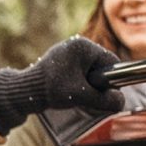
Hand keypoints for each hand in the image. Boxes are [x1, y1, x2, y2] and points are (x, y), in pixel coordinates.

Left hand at [0, 36, 124, 134]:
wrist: (24, 92)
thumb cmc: (52, 90)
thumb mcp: (82, 96)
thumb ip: (105, 99)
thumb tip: (121, 101)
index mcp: (84, 46)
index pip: (111, 62)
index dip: (112, 81)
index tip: (105, 94)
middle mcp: (76, 44)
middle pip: (100, 66)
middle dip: (98, 83)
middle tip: (87, 97)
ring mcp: (67, 52)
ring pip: (89, 71)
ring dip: (87, 85)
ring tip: (76, 95)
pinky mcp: (60, 61)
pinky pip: (78, 72)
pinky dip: (77, 83)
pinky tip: (69, 92)